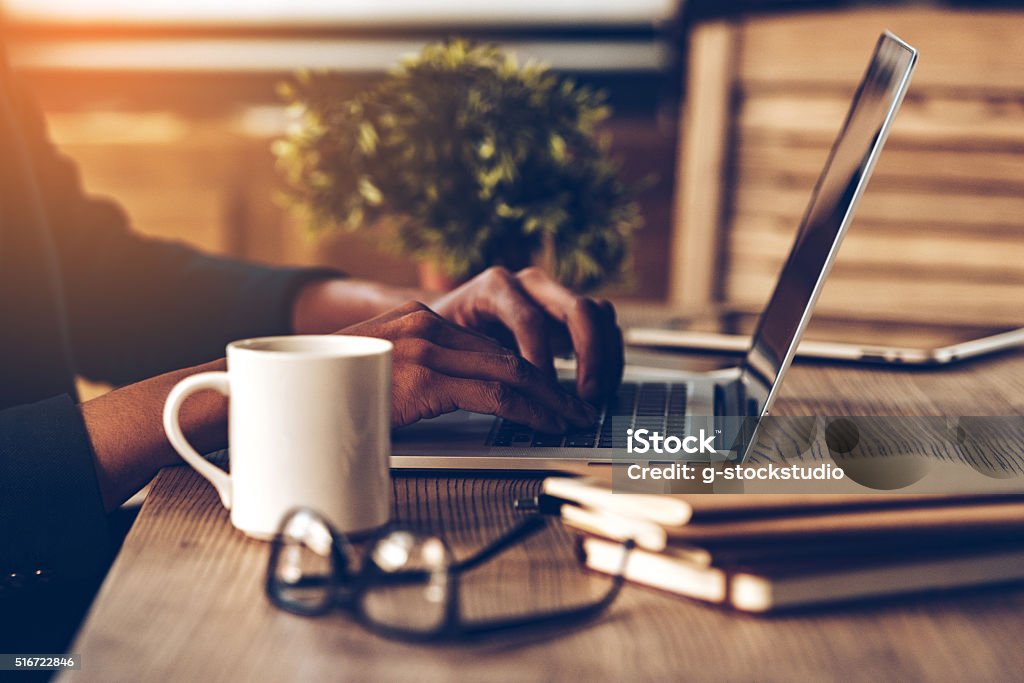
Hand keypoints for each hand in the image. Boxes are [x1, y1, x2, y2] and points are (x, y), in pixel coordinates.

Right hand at [340, 302, 597, 431]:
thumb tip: (457, 395)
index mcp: (419, 319)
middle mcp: (426, 325)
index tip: (551, 392)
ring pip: (509, 372)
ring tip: (572, 419)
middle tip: (576, 407)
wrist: (284, 393)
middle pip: (507, 355)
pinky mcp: (425, 378)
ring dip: (549, 399)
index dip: (528, 371)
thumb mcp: (381, 370)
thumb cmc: (330, 391)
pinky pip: (493, 394)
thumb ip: (420, 373)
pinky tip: (545, 423)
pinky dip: (528, 410)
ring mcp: (426, 349)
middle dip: (549, 385)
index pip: (489, 346)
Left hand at [432, 267, 623, 402]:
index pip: (529, 320)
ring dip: (605, 357)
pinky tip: (599, 389)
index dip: (540, 360)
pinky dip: (608, 358)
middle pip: (579, 309)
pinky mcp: (570, 313)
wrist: (444, 322)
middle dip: (589, 355)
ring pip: (599, 314)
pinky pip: (605, 327)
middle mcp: (531, 284)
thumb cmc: (441, 335)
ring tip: (594, 396)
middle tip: (586, 395)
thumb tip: (485, 389)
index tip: (543, 394)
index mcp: (496, 286)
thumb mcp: (442, 342)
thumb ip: (463, 356)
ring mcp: (554, 295)